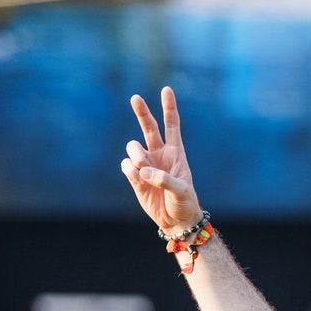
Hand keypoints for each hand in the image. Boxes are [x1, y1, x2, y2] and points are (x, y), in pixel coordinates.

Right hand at [121, 86, 202, 233]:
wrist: (176, 221)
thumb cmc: (184, 203)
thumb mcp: (182, 191)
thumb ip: (165, 179)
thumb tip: (145, 171)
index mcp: (176, 152)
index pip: (172, 125)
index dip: (169, 108)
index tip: (166, 89)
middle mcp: (159, 154)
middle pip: (148, 127)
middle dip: (142, 112)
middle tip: (135, 97)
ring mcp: (146, 164)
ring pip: (133, 147)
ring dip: (136, 156)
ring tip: (143, 170)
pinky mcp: (135, 177)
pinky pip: (126, 166)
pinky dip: (131, 172)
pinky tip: (139, 181)